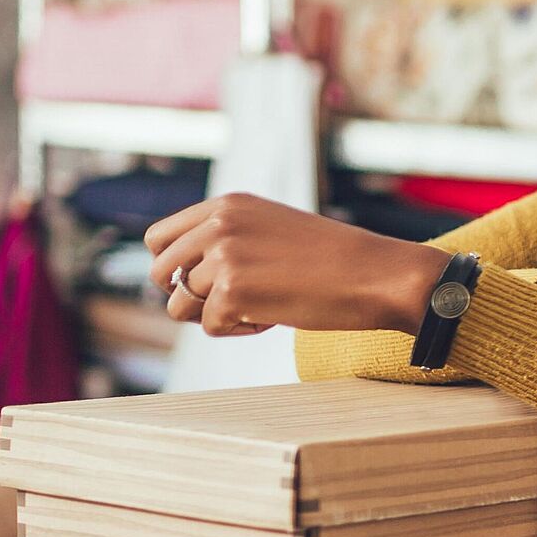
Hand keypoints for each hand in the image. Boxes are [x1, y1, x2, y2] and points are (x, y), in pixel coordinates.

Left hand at [144, 194, 445, 337]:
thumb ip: (227, 240)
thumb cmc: (334, 261)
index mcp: (227, 204)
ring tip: (259, 309)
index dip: (176, 269)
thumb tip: (178, 280)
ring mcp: (223, 255)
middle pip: (160, 274)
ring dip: (215, 317)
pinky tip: (274, 319)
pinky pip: (211, 327)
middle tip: (231, 303)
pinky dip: (240, 332)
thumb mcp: (272, 230)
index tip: (208, 284)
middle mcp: (219, 223)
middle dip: (188, 297)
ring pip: (180, 306)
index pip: (158, 238)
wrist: (378, 274)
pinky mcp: (232, 290)